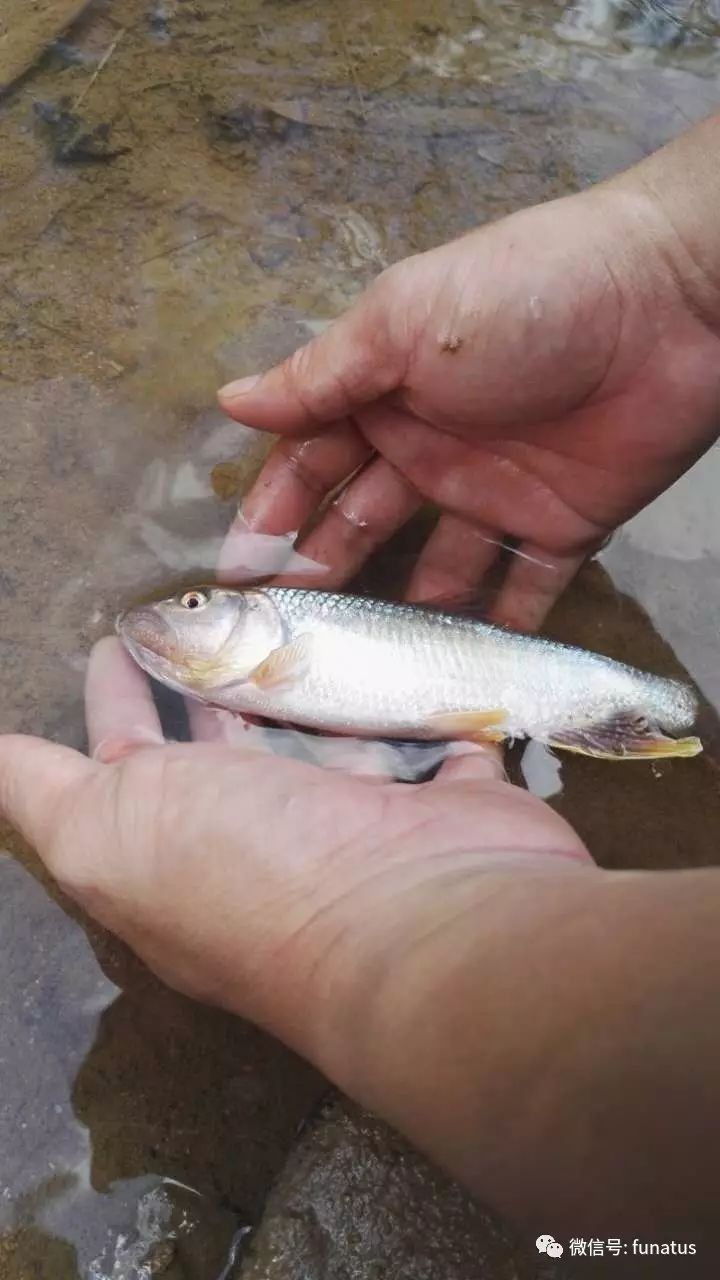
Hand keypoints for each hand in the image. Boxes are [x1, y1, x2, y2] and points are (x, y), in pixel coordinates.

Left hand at [0, 637, 589, 1102]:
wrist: (423, 920)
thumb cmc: (250, 867)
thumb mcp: (105, 829)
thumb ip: (42, 789)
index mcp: (177, 844)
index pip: (130, 753)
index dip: (115, 695)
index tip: (115, 634)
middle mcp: (267, 838)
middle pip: (229, 741)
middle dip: (210, 678)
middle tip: (209, 606)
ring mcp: (363, 821)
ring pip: (326, 734)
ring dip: (310, 684)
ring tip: (297, 608)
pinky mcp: (448, 798)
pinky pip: (435, 736)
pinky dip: (424, 706)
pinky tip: (414, 663)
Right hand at [219, 158, 719, 629]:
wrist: (666, 304)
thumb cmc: (520, 300)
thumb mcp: (405, 322)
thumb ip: (321, 373)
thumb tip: (229, 400)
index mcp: (388, 395)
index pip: (312, 464)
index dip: (274, 516)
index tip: (238, 576)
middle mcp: (433, 449)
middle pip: (364, 525)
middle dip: (324, 576)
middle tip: (289, 638)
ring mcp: (496, 494)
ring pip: (436, 571)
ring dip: (402, 619)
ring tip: (363, 675)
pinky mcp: (561, 527)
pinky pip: (522, 590)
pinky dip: (498, 632)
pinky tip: (459, 679)